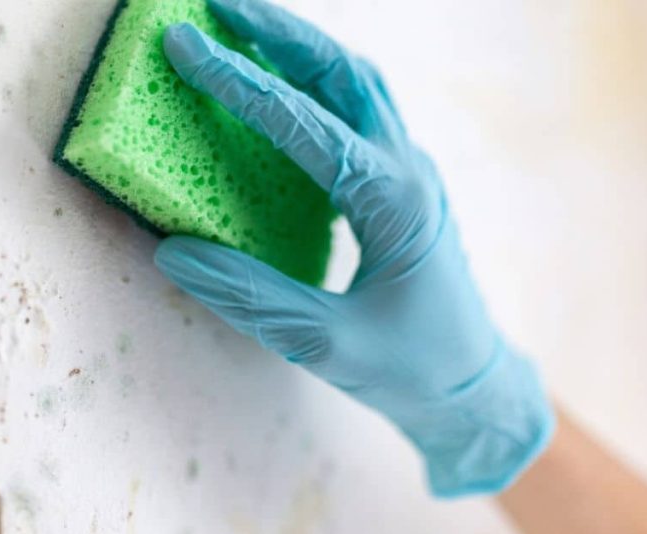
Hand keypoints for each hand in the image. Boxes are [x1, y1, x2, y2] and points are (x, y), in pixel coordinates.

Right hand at [154, 0, 554, 496]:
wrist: (473, 383)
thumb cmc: (412, 369)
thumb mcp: (329, 345)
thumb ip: (252, 298)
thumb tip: (173, 251)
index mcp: (395, 202)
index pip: (308, 125)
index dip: (242, 84)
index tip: (185, 46)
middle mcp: (409, 172)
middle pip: (348, 74)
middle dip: (282, 33)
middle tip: (218, 4)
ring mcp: (412, 174)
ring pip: (359, 87)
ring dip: (303, 50)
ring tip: (243, 27)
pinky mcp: (404, 187)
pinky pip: (360, 117)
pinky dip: (317, 88)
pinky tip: (282, 92)